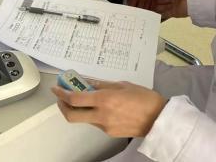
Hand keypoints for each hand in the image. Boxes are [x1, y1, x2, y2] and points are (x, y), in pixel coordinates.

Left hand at [52, 80, 166, 137]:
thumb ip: (101, 85)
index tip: (56, 88)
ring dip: (78, 109)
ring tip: (83, 98)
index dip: (61, 94)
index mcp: (104, 100)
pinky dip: (91, 114)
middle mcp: (102, 115)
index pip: (75, 99)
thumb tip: (86, 82)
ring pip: (84, 119)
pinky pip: (95, 123)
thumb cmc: (143, 98)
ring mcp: (105, 126)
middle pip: (72, 116)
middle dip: (62, 106)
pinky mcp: (110, 133)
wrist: (159, 119)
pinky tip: (98, 106)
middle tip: (61, 97)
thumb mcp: (121, 84)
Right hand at [131, 0, 188, 19]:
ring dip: (155, 7)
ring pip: (161, 7)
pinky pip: (165, 14)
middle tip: (143, 2)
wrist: (191, 1)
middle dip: (153, 0)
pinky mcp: (173, 13)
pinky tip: (151, 14)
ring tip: (145, 8)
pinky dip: (159, 14)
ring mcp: (172, 6)